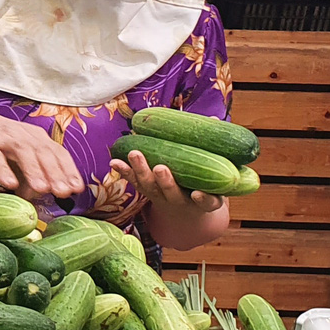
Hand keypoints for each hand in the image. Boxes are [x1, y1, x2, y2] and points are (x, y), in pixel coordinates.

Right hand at [0, 103, 83, 202]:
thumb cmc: (0, 141)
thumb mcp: (19, 156)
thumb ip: (31, 173)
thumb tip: (40, 194)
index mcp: (37, 138)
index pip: (58, 153)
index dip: (69, 170)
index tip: (77, 188)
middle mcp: (24, 137)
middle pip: (43, 153)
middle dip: (55, 173)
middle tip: (64, 192)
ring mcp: (3, 140)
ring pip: (22, 153)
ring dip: (34, 171)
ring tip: (43, 189)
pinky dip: (3, 170)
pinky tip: (10, 184)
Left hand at [112, 150, 226, 216]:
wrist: (185, 210)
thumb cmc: (204, 183)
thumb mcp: (215, 174)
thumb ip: (215, 149)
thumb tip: (214, 120)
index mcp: (203, 201)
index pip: (206, 203)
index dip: (203, 199)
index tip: (198, 194)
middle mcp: (180, 201)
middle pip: (171, 193)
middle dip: (165, 181)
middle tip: (160, 168)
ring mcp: (160, 197)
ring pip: (149, 186)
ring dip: (140, 171)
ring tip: (134, 154)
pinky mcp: (146, 190)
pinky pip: (134, 182)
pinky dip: (125, 172)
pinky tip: (114, 162)